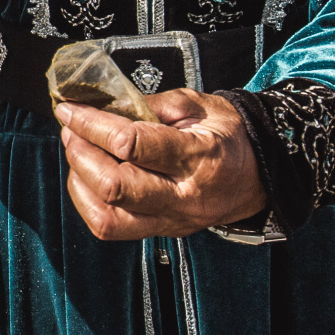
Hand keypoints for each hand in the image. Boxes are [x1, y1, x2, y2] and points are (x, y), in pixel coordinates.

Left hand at [57, 87, 265, 239]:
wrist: (262, 175)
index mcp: (198, 156)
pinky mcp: (162, 231)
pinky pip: (112, 228)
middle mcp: (184, 196)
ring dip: (79, 181)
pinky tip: (85, 179)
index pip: (132, 144)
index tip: (71, 109)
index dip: (92, 124)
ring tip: (77, 152)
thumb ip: (151, 104)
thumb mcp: (199, 105)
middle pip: (115, 186)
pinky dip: (88, 203)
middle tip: (72, 130)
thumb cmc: (230, 136)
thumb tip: (105, 103)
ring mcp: (172, 220)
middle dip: (81, 153)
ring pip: (108, 217)